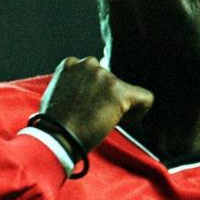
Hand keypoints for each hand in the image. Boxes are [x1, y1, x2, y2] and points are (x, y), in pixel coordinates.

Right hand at [39, 57, 153, 152]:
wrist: (57, 136)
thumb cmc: (54, 123)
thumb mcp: (57, 94)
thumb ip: (74, 86)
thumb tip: (89, 94)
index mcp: (72, 63)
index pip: (95, 73)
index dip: (96, 92)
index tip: (90, 108)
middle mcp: (89, 64)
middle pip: (112, 81)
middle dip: (108, 98)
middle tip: (96, 117)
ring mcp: (104, 77)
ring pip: (126, 90)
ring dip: (120, 106)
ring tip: (105, 121)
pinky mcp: (119, 91)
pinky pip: (145, 97)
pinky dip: (141, 111)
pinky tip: (127, 121)